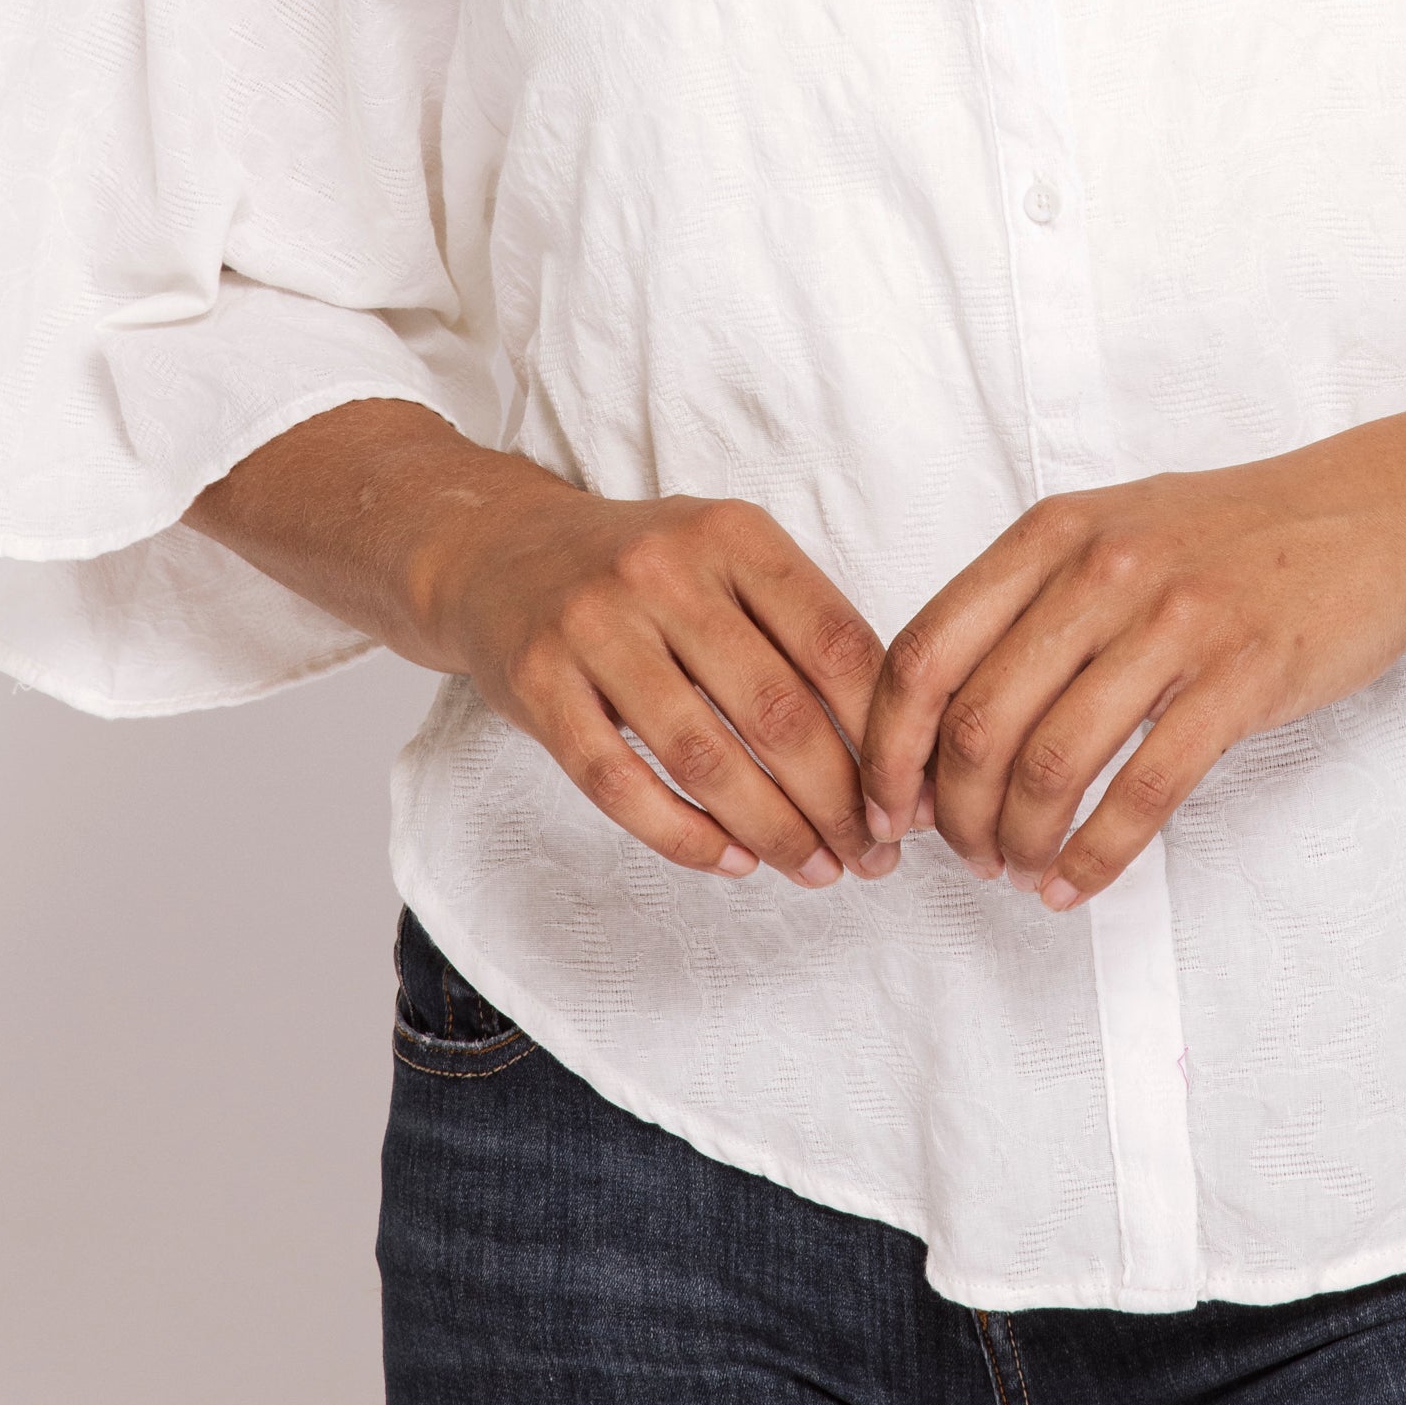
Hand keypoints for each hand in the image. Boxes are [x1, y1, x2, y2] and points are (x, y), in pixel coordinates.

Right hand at [430, 472, 897, 890]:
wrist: (498, 552)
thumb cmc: (643, 572)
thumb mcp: (726, 559)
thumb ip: (802, 627)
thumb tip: (894, 744)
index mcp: (732, 535)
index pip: (835, 642)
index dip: (883, 732)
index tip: (907, 797)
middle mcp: (663, 571)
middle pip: (776, 710)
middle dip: (836, 800)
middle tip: (871, 858)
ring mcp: (594, 627)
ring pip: (703, 755)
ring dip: (771, 830)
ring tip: (814, 869)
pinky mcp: (538, 686)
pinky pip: (619, 784)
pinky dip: (684, 835)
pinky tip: (732, 861)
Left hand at [858, 420, 1405, 911]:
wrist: (1376, 513)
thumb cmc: (1233, 536)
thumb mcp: (1113, 530)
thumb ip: (1029, 601)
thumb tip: (935, 716)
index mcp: (1051, 533)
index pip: (923, 652)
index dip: (888, 749)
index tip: (887, 808)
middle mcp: (1101, 570)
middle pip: (976, 720)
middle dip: (952, 813)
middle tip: (965, 855)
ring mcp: (1174, 622)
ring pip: (1051, 763)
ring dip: (1018, 840)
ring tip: (1019, 870)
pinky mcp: (1242, 678)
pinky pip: (1144, 792)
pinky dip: (1095, 858)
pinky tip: (1075, 883)